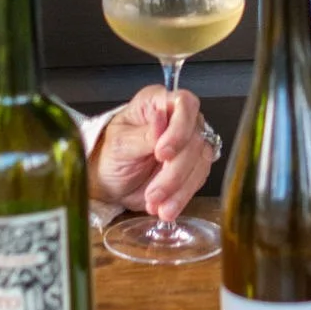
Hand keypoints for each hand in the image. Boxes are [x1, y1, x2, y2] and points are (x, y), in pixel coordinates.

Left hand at [85, 82, 218, 223]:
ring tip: (156, 205)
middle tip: (154, 192)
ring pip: (200, 161)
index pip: (184, 103)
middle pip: (194, 138)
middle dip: (175, 171)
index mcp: (158, 101)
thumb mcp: (120, 144)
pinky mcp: (193, 166)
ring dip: (179, 188)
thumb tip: (161, 120)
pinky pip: (198, 180)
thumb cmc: (110, 154)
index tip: (162, 154)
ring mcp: (189, 142)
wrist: (110, 182)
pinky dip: (183, 196)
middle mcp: (179, 118)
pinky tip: (166, 208)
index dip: (179, 128)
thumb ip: (143, 134)